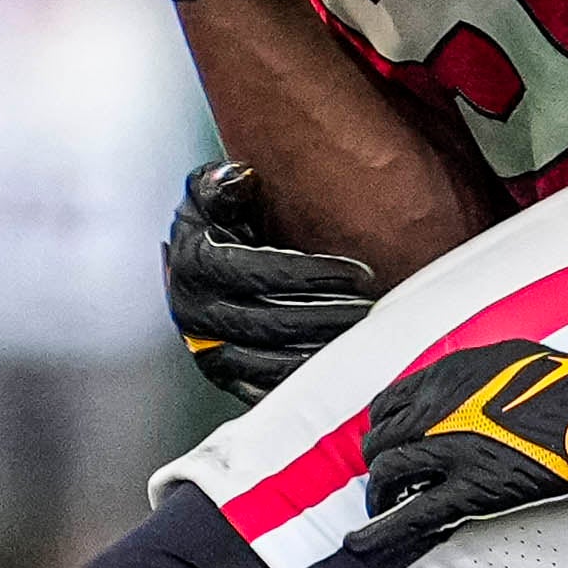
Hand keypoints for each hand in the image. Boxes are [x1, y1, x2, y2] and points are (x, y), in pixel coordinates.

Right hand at [165, 160, 378, 406]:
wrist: (194, 271)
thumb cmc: (216, 228)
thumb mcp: (213, 196)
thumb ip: (225, 184)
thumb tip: (239, 178)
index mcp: (198, 266)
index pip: (260, 273)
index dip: (315, 274)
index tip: (360, 273)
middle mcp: (199, 312)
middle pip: (272, 323)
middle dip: (328, 316)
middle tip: (373, 308)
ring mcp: (210, 350)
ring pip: (270, 362)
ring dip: (321, 352)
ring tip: (364, 337)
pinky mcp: (225, 376)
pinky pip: (265, 388)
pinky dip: (303, 383)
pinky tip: (338, 370)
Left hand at [350, 340, 567, 554]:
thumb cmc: (566, 383)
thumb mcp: (503, 359)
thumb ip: (465, 376)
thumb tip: (449, 390)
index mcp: (445, 378)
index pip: (386, 404)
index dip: (384, 428)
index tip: (391, 440)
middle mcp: (437, 411)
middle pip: (379, 440)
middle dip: (379, 462)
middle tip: (389, 477)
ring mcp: (450, 452)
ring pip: (386, 475)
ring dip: (378, 494)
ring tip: (382, 507)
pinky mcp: (470, 490)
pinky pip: (412, 514)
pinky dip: (380, 532)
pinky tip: (361, 544)